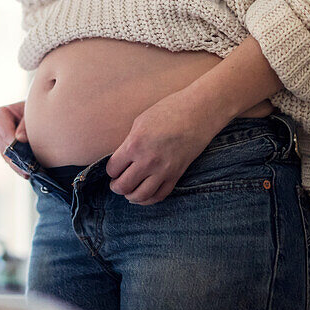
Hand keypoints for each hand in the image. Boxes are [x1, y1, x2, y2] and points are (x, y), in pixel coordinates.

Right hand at [0, 100, 29, 178]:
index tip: (23, 152)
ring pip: (7, 156)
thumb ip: (26, 124)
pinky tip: (28, 173)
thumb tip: (20, 138)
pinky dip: (19, 167)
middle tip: (29, 167)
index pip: (4, 133)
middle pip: (5, 147)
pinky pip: (10, 161)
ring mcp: (0, 140)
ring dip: (18, 165)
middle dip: (17, 158)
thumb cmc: (34, 110)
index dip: (13, 143)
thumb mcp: (32, 112)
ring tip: (30, 172)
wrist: (37, 113)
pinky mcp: (6, 149)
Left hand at [105, 90, 225, 204]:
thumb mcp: (140, 122)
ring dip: (130, 196)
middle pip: (123, 186)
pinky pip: (160, 195)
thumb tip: (121, 159)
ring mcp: (163, 170)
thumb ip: (129, 142)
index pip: (113, 169)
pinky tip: (144, 195)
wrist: (198, 113)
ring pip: (141, 195)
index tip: (113, 168)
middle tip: (116, 183)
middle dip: (116, 187)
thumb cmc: (167, 111)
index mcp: (134, 144)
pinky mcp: (177, 175)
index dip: (111, 170)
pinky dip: (149, 199)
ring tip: (128, 192)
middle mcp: (148, 161)